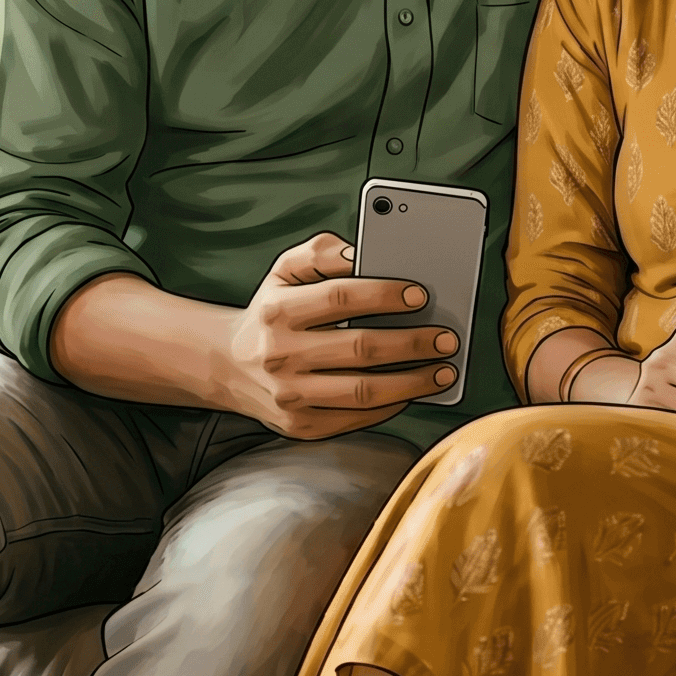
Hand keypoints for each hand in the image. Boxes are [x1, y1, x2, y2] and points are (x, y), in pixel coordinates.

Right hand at [222, 234, 460, 439]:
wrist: (229, 366)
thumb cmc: (271, 313)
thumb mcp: (284, 271)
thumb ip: (322, 252)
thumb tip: (362, 251)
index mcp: (278, 310)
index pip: (339, 297)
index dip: (384, 294)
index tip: (421, 296)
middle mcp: (281, 354)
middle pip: (359, 348)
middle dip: (412, 342)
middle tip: (446, 338)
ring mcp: (290, 395)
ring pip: (363, 391)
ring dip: (412, 382)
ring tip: (443, 371)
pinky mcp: (301, 425)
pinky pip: (355, 419)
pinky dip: (391, 407)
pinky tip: (413, 392)